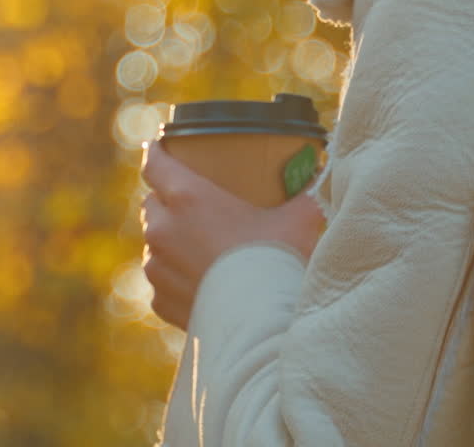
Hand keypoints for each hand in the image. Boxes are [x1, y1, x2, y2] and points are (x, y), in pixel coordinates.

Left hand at [141, 141, 325, 330]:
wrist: (261, 326)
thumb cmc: (276, 263)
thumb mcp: (298, 219)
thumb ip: (305, 195)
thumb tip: (320, 179)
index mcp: (188, 198)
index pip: (155, 163)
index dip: (158, 151)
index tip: (161, 145)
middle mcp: (163, 230)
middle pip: (152, 202)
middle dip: (167, 198)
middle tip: (195, 200)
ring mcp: (158, 268)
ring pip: (154, 241)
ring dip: (171, 238)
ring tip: (201, 242)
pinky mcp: (160, 301)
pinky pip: (161, 279)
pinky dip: (175, 274)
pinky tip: (201, 278)